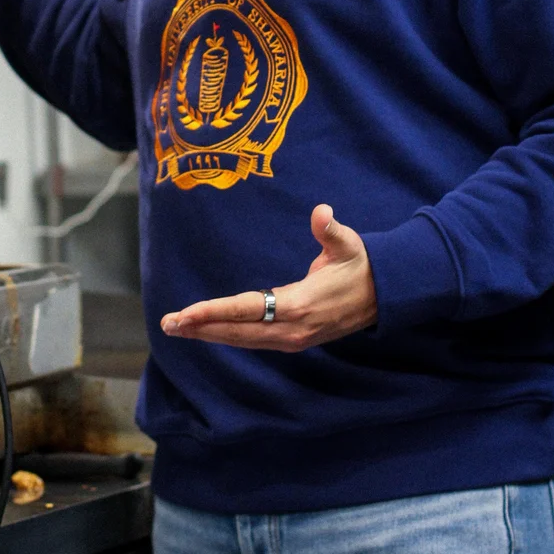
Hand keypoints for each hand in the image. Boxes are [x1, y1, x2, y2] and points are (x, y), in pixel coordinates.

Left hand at [160, 204, 376, 351]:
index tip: (187, 313)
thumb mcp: (350, 243)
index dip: (216, 312)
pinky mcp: (293, 339)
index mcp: (299, 304)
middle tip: (168, 324)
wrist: (385, 296)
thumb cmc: (360, 264)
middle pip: (238, 331)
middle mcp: (292, 327)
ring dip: (210, 334)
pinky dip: (228, 336)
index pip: (248, 309)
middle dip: (202, 327)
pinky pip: (253, 340)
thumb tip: (322, 213)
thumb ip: (331, 230)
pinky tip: (208, 331)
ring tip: (178, 328)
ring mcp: (293, 338)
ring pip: (243, 340)